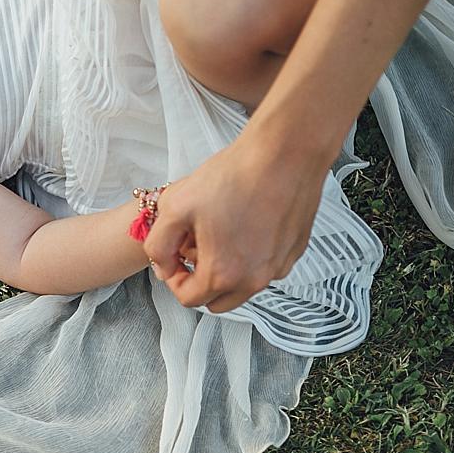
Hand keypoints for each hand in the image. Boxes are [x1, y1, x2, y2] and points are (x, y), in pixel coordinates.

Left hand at [143, 136, 324, 312]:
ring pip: (243, 286)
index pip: (189, 298)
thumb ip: (158, 245)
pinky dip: (250, 257)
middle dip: (200, 280)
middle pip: (217, 300)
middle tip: (194, 247)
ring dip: (226, 270)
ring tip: (219, 232)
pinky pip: (265, 267)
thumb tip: (163, 266)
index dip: (173, 278)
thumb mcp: (175, 207)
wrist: (285, 152)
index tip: (174, 255)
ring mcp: (279, 266)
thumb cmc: (233, 176)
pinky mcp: (294, 251)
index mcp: (223, 274)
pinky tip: (245, 224)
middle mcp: (255, 279)